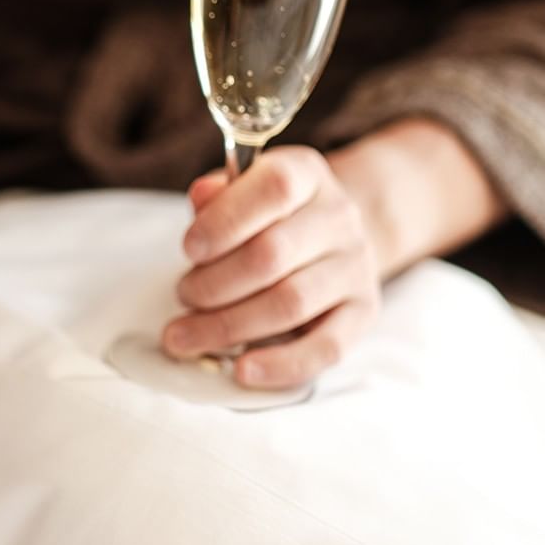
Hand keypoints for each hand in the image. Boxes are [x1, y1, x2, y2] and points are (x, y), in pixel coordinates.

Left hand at [164, 147, 382, 389]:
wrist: (331, 234)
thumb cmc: (268, 215)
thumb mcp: (242, 191)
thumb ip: (217, 196)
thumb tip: (202, 198)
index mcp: (307, 175)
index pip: (274, 188)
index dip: (224, 221)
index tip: (187, 249)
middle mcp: (340, 217)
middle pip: (272, 255)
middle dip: (213, 284)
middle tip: (182, 296)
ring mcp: (356, 267)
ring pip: (290, 304)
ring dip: (228, 325)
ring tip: (186, 334)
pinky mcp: (362, 312)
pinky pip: (326, 347)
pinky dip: (280, 365)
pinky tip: (241, 369)